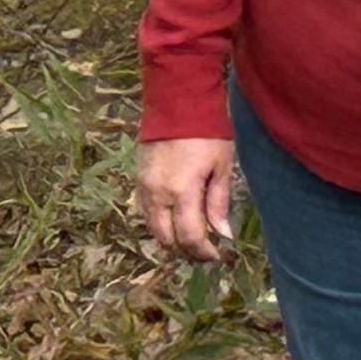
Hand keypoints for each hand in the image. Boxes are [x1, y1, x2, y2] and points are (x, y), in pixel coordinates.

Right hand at [136, 136, 240, 262]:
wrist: (176, 102)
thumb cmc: (206, 133)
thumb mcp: (221, 166)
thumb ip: (218, 202)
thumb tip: (223, 234)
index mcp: (182, 191)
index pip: (189, 237)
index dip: (202, 252)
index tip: (216, 256)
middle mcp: (158, 194)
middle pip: (166, 238)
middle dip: (185, 250)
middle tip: (203, 251)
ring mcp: (144, 187)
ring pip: (152, 227)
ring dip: (170, 238)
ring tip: (190, 237)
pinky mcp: (137, 179)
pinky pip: (145, 211)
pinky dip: (159, 222)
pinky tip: (174, 219)